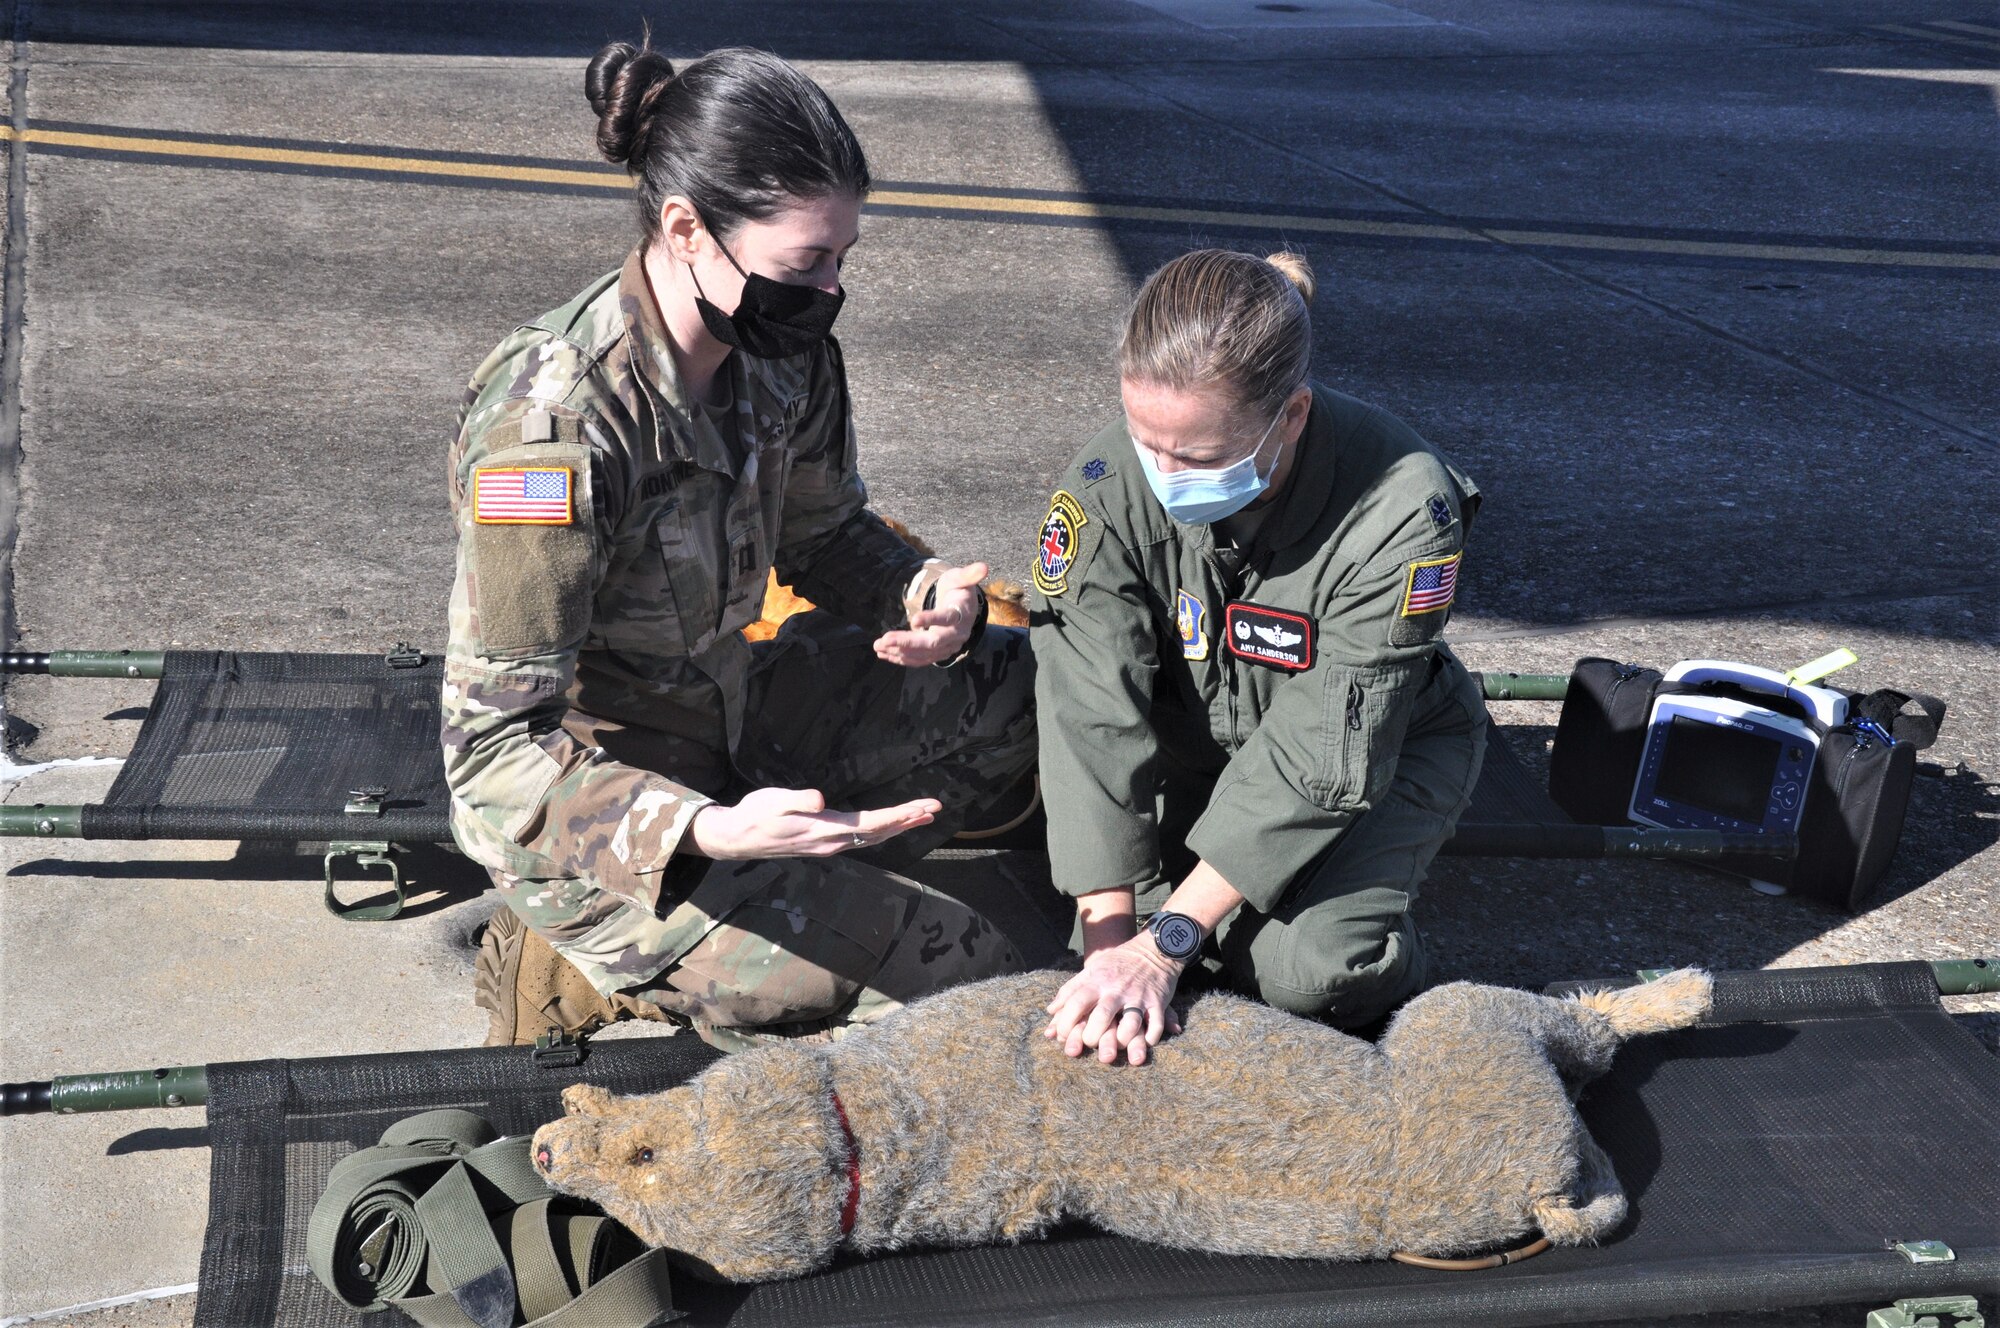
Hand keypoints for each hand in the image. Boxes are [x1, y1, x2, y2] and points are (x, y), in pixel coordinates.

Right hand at [687, 787, 939, 859]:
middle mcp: (832, 843)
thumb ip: (798, 801)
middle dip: (908, 819)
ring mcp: (829, 845)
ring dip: (900, 826)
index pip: (871, 823)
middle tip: (936, 807)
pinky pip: (863, 838)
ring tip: (923, 815)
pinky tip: (892, 825)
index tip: (923, 806)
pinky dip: (883, 829)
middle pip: (879, 832)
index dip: (899, 815)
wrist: (738, 838)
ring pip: (873, 837)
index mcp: (824, 830)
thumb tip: (820, 800)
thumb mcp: (773, 801)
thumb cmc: (755, 814)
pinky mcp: (825, 843)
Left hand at [873, 562, 987, 666]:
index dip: (932, 619)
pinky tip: (884, 654)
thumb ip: (969, 574)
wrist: (963, 608)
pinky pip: (920, 660)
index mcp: (961, 615)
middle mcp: (956, 635)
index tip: (914, 619)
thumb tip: (984, 567)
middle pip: (932, 642)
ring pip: (924, 654)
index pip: (947, 618)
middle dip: (907, 642)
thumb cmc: (958, 590)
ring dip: (900, 652)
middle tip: (884, 639)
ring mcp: (947, 647)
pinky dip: (902, 658)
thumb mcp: (961, 578)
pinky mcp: (937, 654)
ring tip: (878, 646)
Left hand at [1044, 934, 1184, 1065]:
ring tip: (1116, 1047)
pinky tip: (1144, 1043)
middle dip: (1093, 1036)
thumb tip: (1049, 1012)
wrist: (1151, 949)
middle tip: (1089, 1044)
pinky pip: (1155, 1023)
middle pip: (1102, 1016)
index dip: (1066, 1023)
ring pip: (1131, 1023)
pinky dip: (1151, 1037)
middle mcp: (1116, 990)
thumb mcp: (1090, 971)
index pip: (1076, 1002)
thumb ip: (1069, 991)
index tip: (1062, 1036)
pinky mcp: (1157, 1001)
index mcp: (1097, 982)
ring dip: (1123, 1039)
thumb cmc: (1115, 964)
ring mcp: (1138, 996)